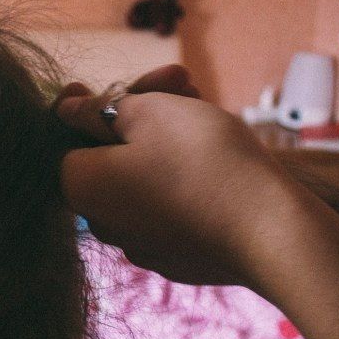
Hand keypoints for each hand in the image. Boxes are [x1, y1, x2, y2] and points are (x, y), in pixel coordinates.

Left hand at [57, 80, 305, 286]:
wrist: (271, 229)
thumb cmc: (201, 159)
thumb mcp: (148, 112)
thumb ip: (100, 108)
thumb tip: (67, 108)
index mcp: (81, 187)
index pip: (73, 137)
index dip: (103, 104)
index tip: (135, 83)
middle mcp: (103, 223)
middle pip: (113, 155)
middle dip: (144, 113)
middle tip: (181, 81)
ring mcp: (144, 245)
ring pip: (145, 177)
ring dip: (168, 139)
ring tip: (202, 104)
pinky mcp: (181, 257)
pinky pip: (172, 206)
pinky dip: (185, 176)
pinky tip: (217, 153)